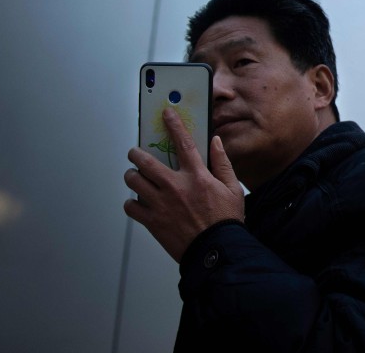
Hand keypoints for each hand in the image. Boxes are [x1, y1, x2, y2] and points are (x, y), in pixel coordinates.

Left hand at [124, 108, 244, 262]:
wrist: (215, 250)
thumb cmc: (225, 221)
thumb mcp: (232, 188)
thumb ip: (222, 163)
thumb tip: (215, 142)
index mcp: (197, 177)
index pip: (183, 143)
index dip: (174, 125)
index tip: (166, 114)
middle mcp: (175, 187)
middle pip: (145, 161)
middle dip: (136, 153)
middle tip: (136, 153)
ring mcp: (161, 204)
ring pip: (134, 181)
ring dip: (132, 176)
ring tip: (135, 176)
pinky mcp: (152, 221)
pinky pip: (131, 206)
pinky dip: (132, 202)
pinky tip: (138, 202)